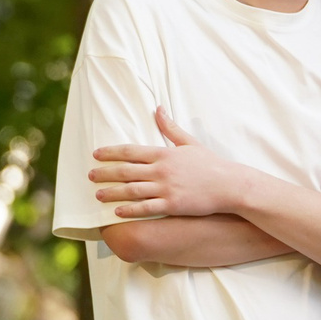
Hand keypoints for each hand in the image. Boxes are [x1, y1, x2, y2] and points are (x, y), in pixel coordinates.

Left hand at [91, 109, 248, 218]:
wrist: (230, 185)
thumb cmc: (212, 165)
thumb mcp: (190, 143)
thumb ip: (171, 127)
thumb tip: (158, 108)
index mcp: (164, 154)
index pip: (130, 151)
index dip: (111, 152)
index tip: (96, 155)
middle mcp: (162, 170)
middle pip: (126, 170)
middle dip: (105, 173)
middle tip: (89, 176)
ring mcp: (166, 188)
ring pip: (131, 190)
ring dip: (112, 192)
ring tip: (98, 194)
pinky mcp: (173, 205)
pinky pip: (146, 208)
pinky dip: (130, 209)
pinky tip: (117, 211)